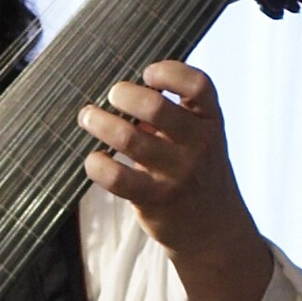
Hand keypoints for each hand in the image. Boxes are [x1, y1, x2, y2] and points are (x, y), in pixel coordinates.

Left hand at [78, 60, 272, 300]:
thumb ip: (169, 115)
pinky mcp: (155, 199)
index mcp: (210, 120)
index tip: (147, 73)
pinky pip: (117, 177)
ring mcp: (177, 173)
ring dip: (100, 123)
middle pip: (156, 108)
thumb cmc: (194, 171)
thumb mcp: (197, 138)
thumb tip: (118, 93)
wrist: (212, 228)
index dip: (170, 72)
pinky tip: (93, 159)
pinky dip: (97, 164)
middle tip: (110, 96)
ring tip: (88, 117)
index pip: (198, 85)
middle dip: (123, 95)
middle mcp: (198, 144)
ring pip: (129, 139)